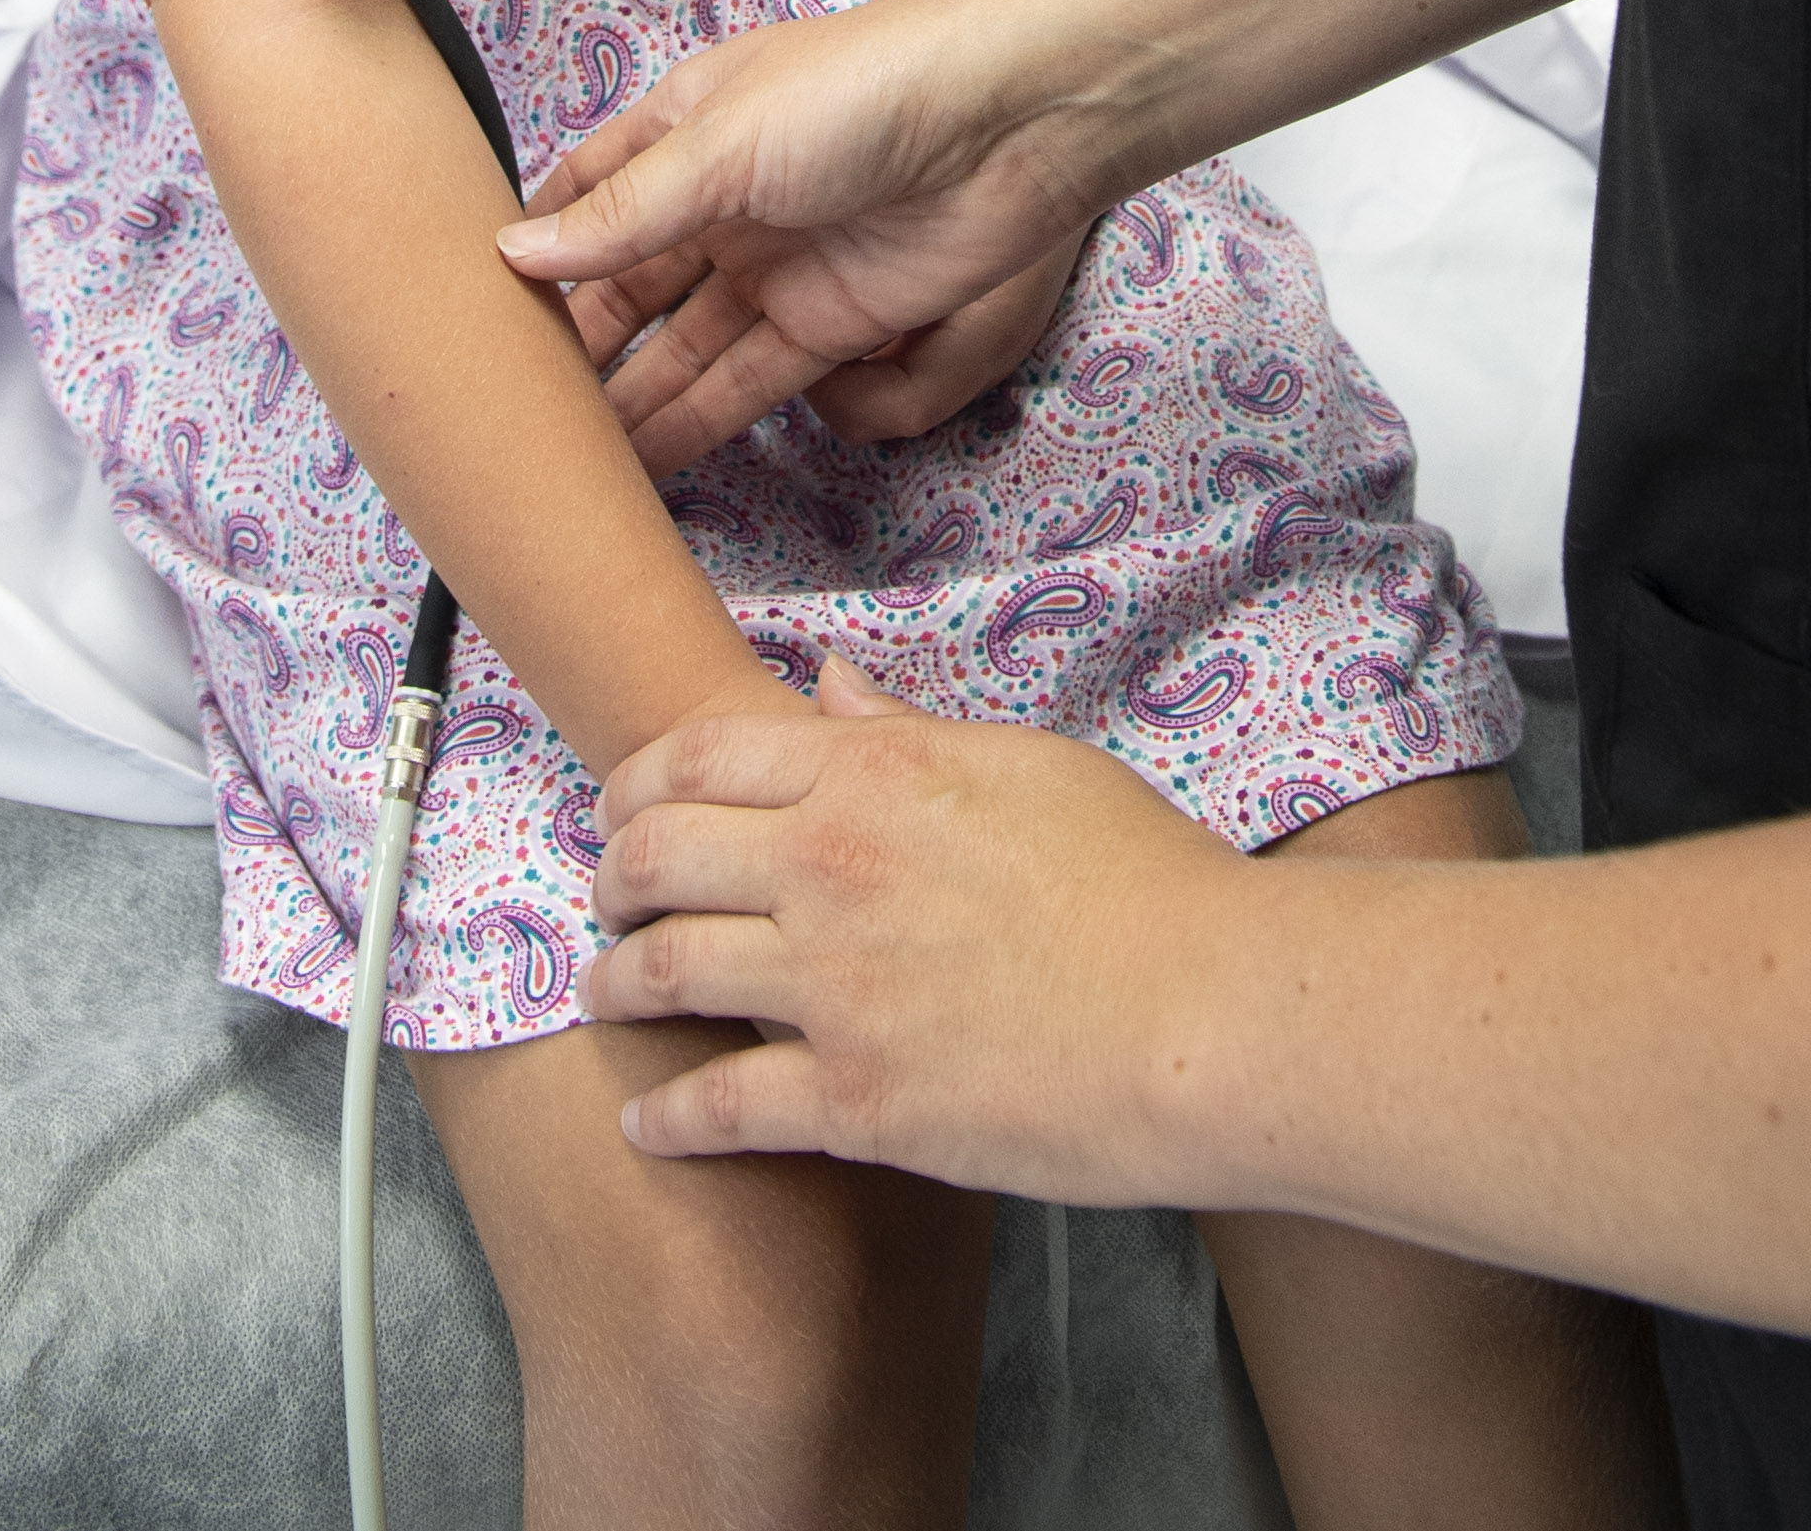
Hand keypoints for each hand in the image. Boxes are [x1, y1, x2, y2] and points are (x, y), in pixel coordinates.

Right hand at [500, 0, 1110, 472]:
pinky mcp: (828, 322)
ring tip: (553, 461)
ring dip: (626, 398)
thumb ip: (623, 215)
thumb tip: (517, 254)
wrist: (1012, 122)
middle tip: (504, 411)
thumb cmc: (862, 93)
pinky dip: (693, 421)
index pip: (588, 189)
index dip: (534, 243)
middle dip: (573, 342)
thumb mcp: (722, 144)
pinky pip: (743, 381)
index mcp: (687, 123)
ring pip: (680, 345)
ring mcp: (776, 261)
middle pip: (628, 282)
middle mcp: (723, 196)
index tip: (471, 306)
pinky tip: (637, 464)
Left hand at [585, 653, 1250, 1199]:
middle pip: (654, 859)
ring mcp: (834, 989)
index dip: (639, 782)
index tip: (623, 809)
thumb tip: (828, 684)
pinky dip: (664, 1120)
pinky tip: (646, 1125)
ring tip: (606, 998)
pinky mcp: (855, 1102)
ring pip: (663, 975)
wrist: (1205, 1011)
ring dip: (615, 987)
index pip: (700, 755)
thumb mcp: (1028, 764)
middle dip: (611, 880)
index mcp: (873, 774)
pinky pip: (717, 1108)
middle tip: (610, 903)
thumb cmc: (1145, 879)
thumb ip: (909, 727)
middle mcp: (830, 869)